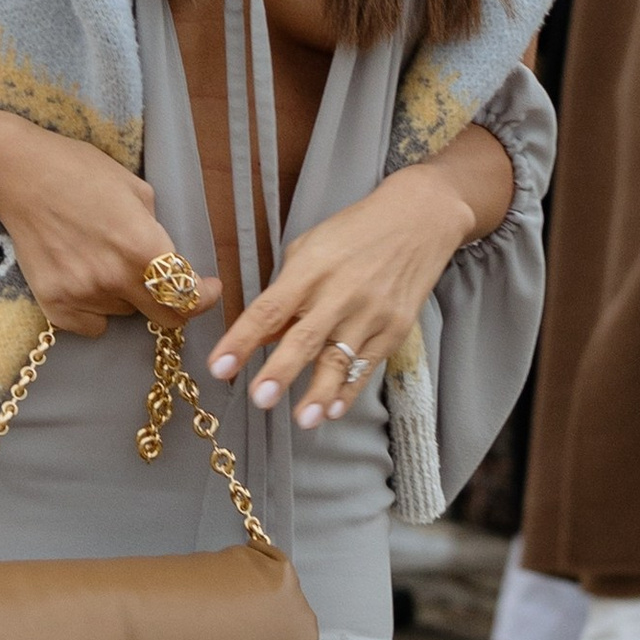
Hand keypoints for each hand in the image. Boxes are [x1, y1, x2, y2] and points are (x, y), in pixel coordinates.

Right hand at [0, 110, 216, 339]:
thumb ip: (156, 230)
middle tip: (167, 286)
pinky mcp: (54, 305)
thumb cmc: (80, 172)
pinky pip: (91, 324)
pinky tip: (82, 277)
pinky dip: (95, 309)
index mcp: (142, 248)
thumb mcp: (137, 190)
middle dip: (174, 304)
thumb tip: (166, 255)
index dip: (204, 297)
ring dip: (125, 295)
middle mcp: (114, 279)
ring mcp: (81, 295)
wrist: (20, 176)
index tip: (207, 289)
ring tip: (101, 258)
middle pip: (164, 318)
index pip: (188, 296)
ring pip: (124, 313)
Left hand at [208, 167, 479, 427]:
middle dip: (282, 370)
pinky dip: (350, 390)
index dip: (243, 339)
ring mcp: (371, 313)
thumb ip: (285, 293)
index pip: (270, 309)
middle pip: (305, 337)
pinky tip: (334, 410)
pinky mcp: (396, 328)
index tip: (219, 367)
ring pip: (341, 360)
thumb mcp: (310, 249)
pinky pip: (368, 365)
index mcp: (310, 268)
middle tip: (260, 398)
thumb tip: (261, 337)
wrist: (419, 219)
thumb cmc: (354, 232)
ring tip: (303, 420)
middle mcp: (340, 292)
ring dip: (320, 393)